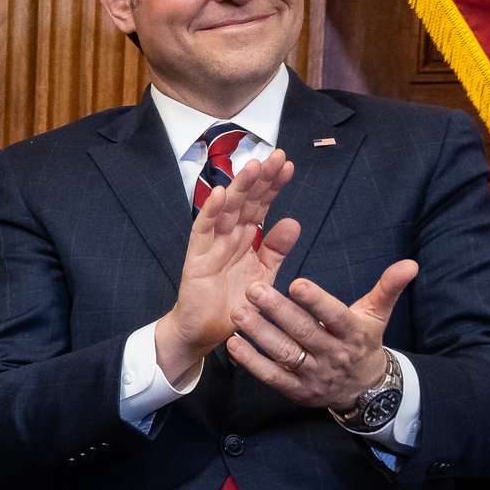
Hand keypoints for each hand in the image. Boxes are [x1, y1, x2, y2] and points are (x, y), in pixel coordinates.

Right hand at [154, 152, 298, 386]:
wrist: (206, 333)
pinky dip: (209, 213)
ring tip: (253, 167)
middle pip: (246, 201)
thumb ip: (277, 250)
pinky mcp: (196, 259)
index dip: (273, 185)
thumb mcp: (264, 276)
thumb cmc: (234, 304)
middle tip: (276, 156)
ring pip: (226, 210)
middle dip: (260, 179)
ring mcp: (211, 245)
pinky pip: (202, 232)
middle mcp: (229, 237)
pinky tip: (218, 195)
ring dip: (238, 188)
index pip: (261, 205)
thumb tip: (293, 221)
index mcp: (246, 239)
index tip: (288, 165)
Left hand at [226, 260, 417, 410]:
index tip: (296, 284)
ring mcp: (314, 375)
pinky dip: (251, 362)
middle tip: (253, 290)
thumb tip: (410, 264)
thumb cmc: (363, 343)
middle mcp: (333, 355)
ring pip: (284, 354)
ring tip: (238, 313)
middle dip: (277, 311)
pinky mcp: (297, 391)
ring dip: (259, 334)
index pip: (334, 316)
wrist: (364, 389)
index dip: (316, 301)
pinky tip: (233, 344)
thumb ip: (388, 288)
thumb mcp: (376, 316)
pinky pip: (272, 377)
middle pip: (303, 332)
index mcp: (352, 333)